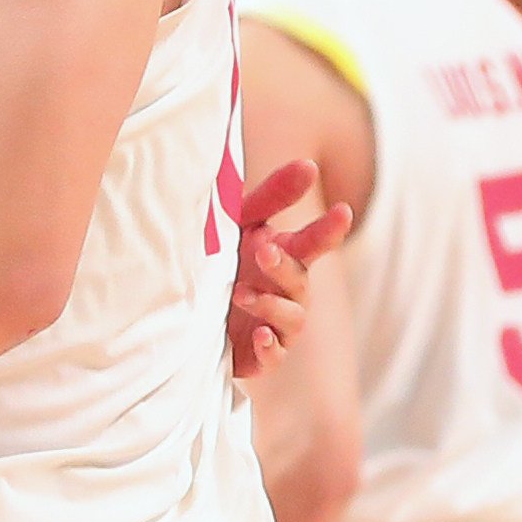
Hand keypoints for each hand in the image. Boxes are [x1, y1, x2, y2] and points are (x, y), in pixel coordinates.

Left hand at [230, 157, 352, 378]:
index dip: (329, 229)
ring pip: (292, 319)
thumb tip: (309, 165)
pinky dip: (269, 347)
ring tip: (240, 293)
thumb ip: (272, 197)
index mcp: (281, 258)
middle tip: (263, 249)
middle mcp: (284, 292)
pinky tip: (258, 335)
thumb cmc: (216, 259)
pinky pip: (273, 356)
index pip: (312, 243)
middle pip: (299, 281)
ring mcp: (273, 324)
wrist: (178, 310)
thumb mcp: (236, 223)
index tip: (343, 211)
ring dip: (270, 305)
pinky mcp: (256, 356)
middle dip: (284, 266)